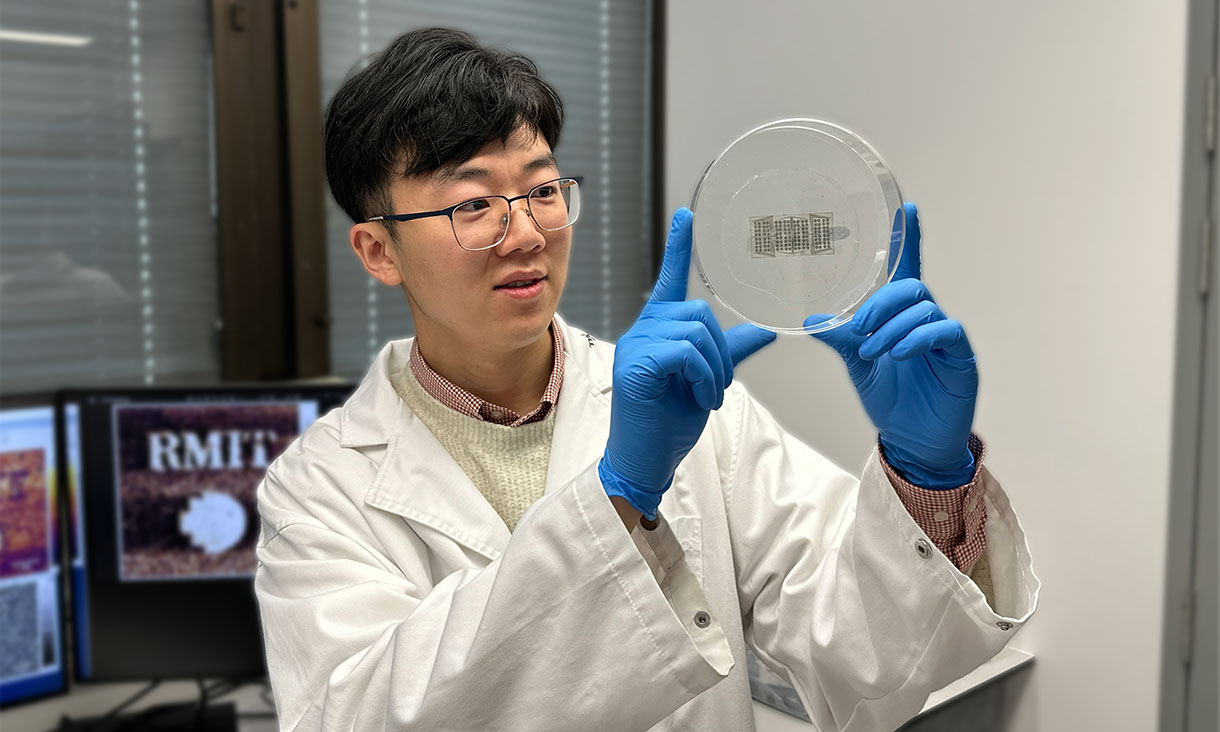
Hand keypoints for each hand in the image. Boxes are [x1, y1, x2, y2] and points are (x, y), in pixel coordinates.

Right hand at [600, 208, 775, 518]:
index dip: (679, 246)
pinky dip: (703, 376)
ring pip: (696, 332)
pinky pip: (686, 352)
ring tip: (705, 396)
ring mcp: (636, 345)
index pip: (670, 279)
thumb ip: (731, 352)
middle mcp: (643, 330)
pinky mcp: (636, 364)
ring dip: (714, 369)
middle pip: (699, 312)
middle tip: (716, 386)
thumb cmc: (669, 420)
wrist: (646, 458)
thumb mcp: (707, 380)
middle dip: (720, 351)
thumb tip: (767, 332)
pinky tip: (697, 398)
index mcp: (659, 329)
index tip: (687, 214)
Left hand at [807, 203, 976, 487]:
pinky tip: (899, 352)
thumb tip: (812, 318)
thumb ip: (841, 338)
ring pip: (925, 309)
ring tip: (873, 351)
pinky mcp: (961, 357)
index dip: (909, 240)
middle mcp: (926, 320)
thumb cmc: (891, 399)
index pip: (907, 270)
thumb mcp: (858, 365)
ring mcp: (945, 338)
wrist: (911, 440)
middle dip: (882, 302)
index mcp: (902, 317)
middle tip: (860, 327)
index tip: (907, 208)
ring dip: (893, 327)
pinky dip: (918, 338)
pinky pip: (946, 332)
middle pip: (912, 288)